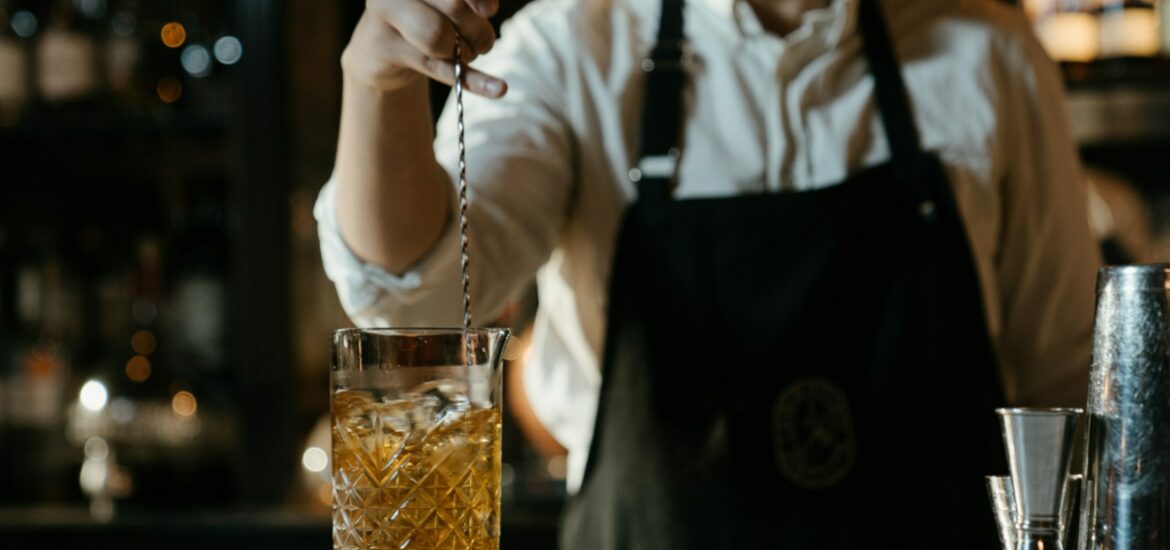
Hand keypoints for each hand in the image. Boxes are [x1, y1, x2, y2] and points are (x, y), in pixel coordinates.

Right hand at [342, 0, 507, 97]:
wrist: (380, 51)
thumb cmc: (422, 19)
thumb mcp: (444, 6)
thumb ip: (467, 2)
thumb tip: (489, 9)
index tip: (490, 11)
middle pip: (454, 6)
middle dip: (477, 30)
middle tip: (483, 44)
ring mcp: (385, 14)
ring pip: (438, 36)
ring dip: (465, 53)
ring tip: (466, 55)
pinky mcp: (383, 47)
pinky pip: (435, 66)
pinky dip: (472, 80)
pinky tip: (498, 89)